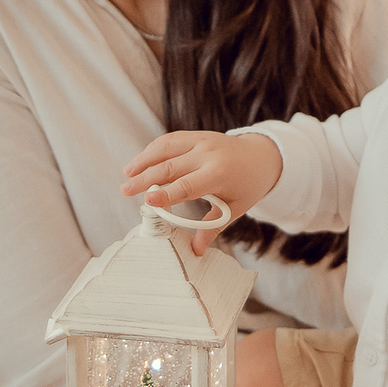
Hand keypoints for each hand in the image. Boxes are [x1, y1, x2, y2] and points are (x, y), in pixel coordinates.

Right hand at [121, 130, 282, 255]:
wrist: (262, 156)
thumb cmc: (248, 186)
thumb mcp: (235, 208)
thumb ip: (213, 227)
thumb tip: (196, 252)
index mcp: (220, 174)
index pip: (188, 185)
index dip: (166, 193)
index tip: (147, 200)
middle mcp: (209, 154)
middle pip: (171, 166)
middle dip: (146, 178)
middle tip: (125, 190)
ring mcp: (202, 141)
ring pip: (167, 148)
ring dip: (145, 159)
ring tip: (127, 174)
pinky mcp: (197, 135)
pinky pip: (172, 140)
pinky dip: (154, 149)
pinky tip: (141, 162)